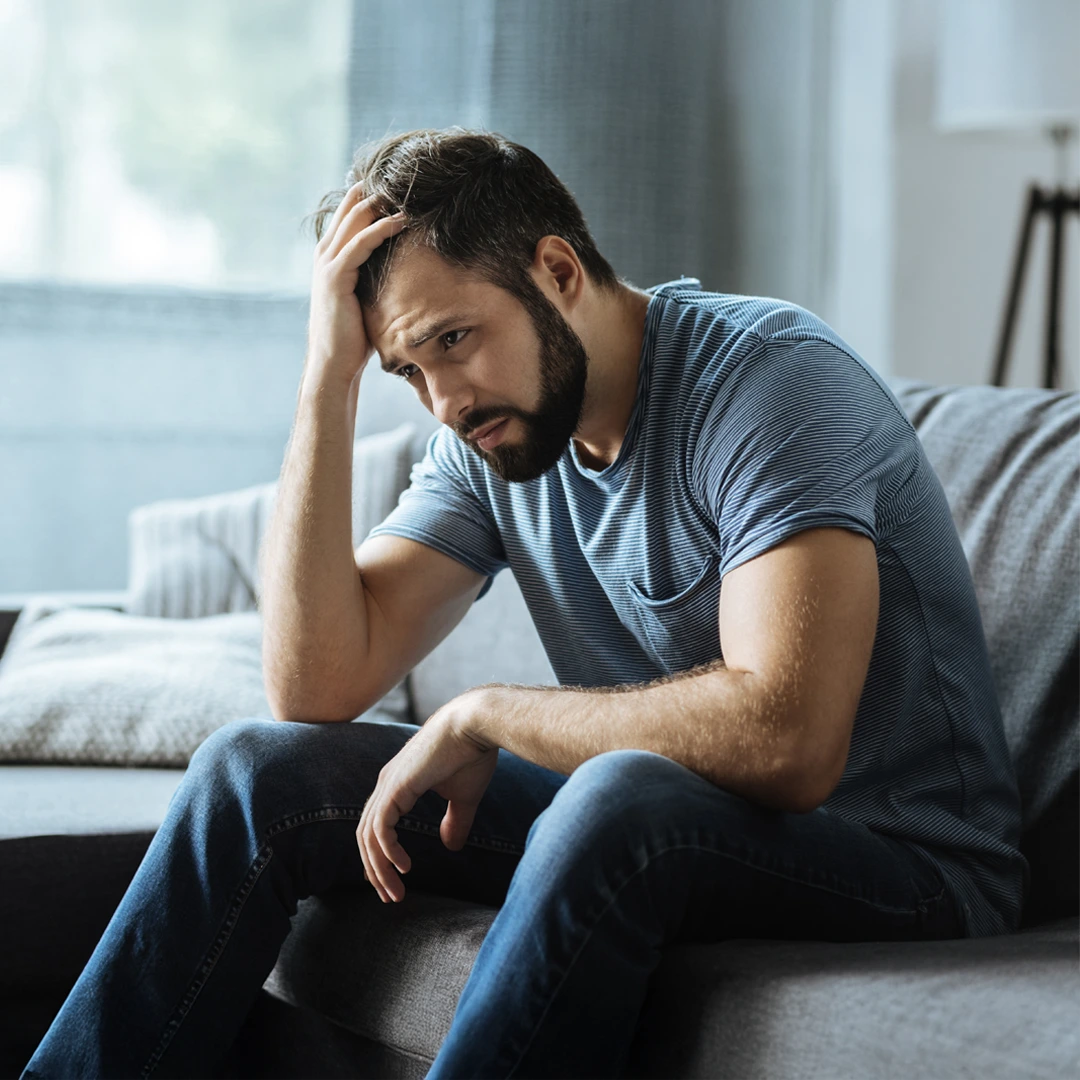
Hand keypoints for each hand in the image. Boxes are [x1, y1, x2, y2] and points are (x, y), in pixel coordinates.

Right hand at [306, 181, 407, 384]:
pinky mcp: (335, 277)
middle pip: (351, 208)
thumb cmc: (355, 337)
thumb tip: (407, 271)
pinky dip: (380, 229)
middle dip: (376, 191)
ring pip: (354, 220)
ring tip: (407, 190)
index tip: (400, 184)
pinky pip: (359, 244)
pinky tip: (400, 220)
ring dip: (381, 203)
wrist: (334, 362)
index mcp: (332, 256)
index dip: (371, 197)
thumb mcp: (368, 298)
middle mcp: (325, 254)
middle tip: (406, 177)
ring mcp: (327, 264)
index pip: (351, 215)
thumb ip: (377, 278)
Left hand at [357, 690, 498, 902]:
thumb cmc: (472, 753)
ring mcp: (388, 784)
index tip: (394, 882)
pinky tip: (404, 868)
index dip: (380, 856)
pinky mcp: (396, 787)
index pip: (376, 826)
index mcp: (398, 784)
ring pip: (368, 835)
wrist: (476, 724)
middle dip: (375, 869)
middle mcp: (386, 784)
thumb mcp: (463, 797)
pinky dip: (387, 851)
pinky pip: (380, 827)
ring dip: (379, 868)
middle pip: (365, 835)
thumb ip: (454, 821)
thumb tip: (450, 846)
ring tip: (396, 892)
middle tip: (390, 896)